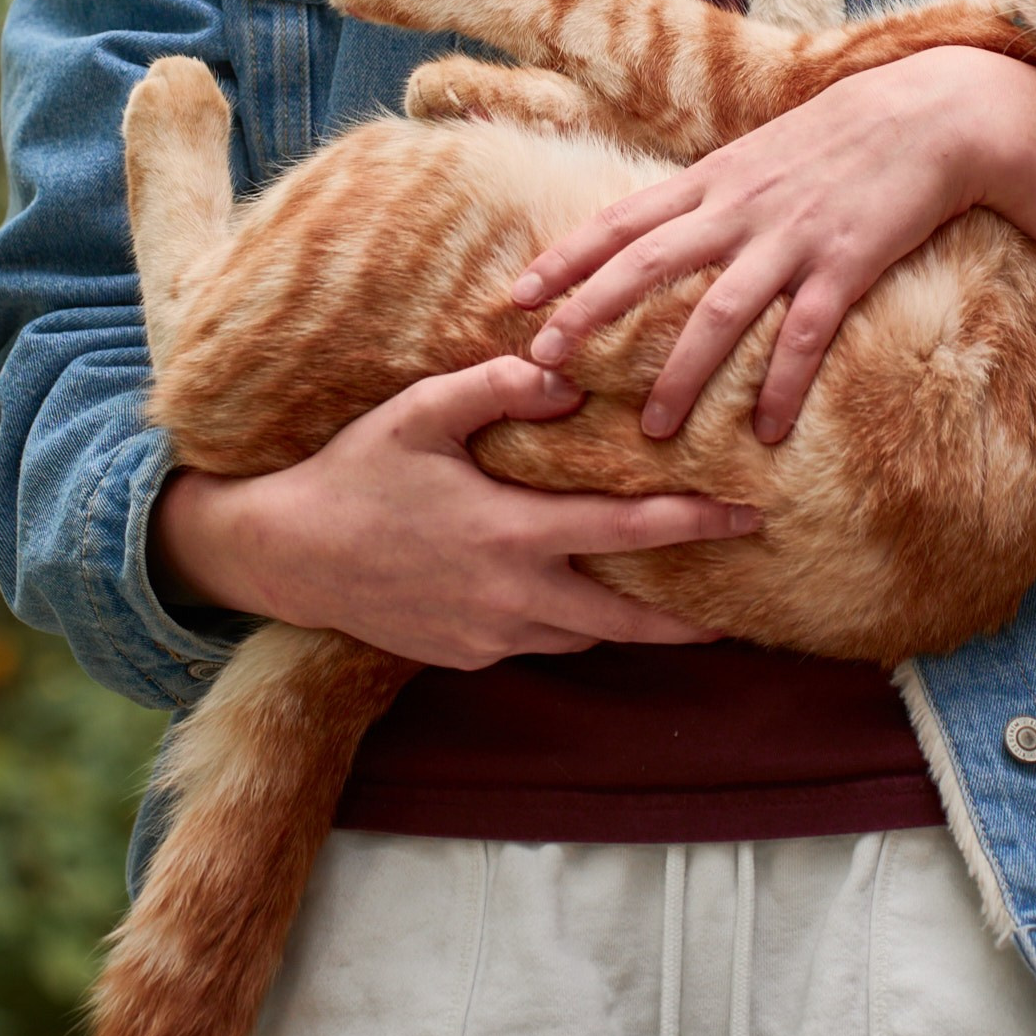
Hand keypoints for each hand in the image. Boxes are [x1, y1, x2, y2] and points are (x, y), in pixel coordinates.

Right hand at [150, 355, 762, 668]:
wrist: (286, 556)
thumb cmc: (355, 473)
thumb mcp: (419, 414)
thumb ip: (495, 389)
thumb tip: (567, 378)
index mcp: (512, 533)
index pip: (629, 532)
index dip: (697, 525)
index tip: (749, 517)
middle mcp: (512, 597)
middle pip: (627, 622)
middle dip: (688, 621)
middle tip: (737, 614)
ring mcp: (489, 636)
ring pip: (582, 639)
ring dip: (627, 626)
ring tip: (669, 609)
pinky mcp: (465, 657)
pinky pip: (534, 645)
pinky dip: (564, 628)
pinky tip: (571, 602)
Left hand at [510, 47, 1035, 443]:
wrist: (927, 116)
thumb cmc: (837, 139)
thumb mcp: (755, 155)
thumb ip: (706, 196)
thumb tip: (652, 233)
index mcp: (711, 181)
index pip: (619, 221)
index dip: (564, 259)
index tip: (515, 297)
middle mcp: (738, 209)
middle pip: (647, 265)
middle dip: (589, 314)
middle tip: (543, 361)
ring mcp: (790, 239)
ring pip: (718, 314)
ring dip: (681, 375)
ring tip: (653, 430)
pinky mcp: (845, 266)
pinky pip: (805, 337)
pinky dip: (784, 386)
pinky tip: (766, 430)